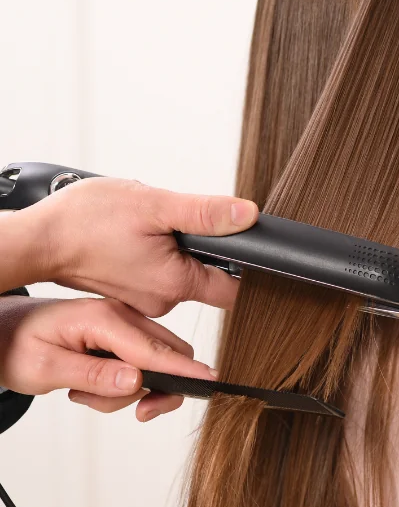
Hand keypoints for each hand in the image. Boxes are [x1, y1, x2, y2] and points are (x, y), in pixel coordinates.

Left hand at [0, 296, 214, 420]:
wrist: (5, 330)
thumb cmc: (18, 344)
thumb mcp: (46, 367)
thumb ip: (93, 375)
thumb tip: (136, 382)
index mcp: (103, 319)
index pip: (152, 350)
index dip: (183, 370)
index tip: (210, 382)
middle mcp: (119, 316)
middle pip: (165, 353)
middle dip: (156, 387)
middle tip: (139, 411)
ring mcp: (121, 323)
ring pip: (154, 362)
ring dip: (129, 389)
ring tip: (85, 392)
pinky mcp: (120, 333)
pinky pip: (140, 360)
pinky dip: (124, 382)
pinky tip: (91, 384)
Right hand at [2, 177, 257, 315]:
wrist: (40, 239)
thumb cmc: (86, 223)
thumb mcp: (153, 206)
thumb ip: (204, 213)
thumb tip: (246, 215)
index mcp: (176, 283)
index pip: (235, 290)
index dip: (250, 270)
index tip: (250, 252)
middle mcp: (163, 300)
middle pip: (208, 278)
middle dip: (205, 249)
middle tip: (180, 224)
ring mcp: (145, 300)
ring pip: (182, 273)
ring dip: (178, 249)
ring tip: (150, 230)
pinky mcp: (131, 292)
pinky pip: (159, 274)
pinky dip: (158, 255)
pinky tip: (137, 239)